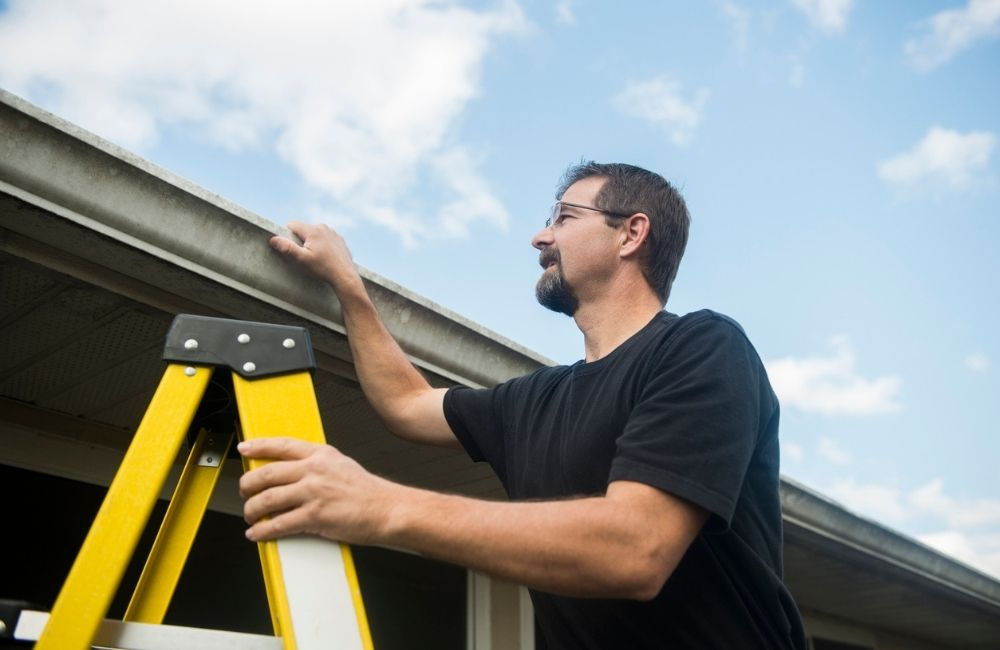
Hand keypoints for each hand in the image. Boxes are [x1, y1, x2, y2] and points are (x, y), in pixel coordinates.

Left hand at [238, 437, 396, 543]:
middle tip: (244, 493)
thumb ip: (317, 463)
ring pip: (267, 499)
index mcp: (320, 455)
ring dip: (252, 510)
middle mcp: (314, 470)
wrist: (386, 509)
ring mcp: (314, 493)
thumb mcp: (341, 464)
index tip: (244, 448)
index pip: (282, 445)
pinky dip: (263, 531)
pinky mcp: (315, 516)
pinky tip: (257, 533)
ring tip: (250, 516)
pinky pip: (279, 524)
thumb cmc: (366, 491)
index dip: (259, 446)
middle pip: (267, 474)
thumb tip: (292, 470)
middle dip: (247, 485)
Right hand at [269, 221, 358, 289]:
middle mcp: (324, 227)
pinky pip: (325, 239)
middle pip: (304, 229)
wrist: (345, 276)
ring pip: (315, 234)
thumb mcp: (302, 260)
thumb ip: (287, 248)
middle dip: (301, 240)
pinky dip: (322, 245)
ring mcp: (333, 233)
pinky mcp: (339, 240)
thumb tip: (273, 239)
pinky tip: (325, 258)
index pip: (292, 224)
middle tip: (305, 255)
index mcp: (313, 230)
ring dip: (312, 242)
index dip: (288, 235)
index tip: (292, 248)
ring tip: (316, 258)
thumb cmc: (323, 268)